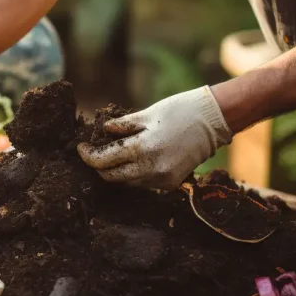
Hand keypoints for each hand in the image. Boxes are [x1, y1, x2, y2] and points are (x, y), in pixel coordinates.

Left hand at [77, 86, 231, 189]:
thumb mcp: (146, 114)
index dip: (88, 156)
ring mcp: (161, 180)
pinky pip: (142, 184)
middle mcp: (151, 170)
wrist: (214, 121)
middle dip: (99, 167)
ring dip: (117, 171)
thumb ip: (121, 126)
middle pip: (111, 178)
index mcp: (142, 149)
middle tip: (94, 152)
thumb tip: (102, 131)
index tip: (81, 148)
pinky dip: (134, 174)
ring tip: (114, 154)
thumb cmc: (180, 111)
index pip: (103, 161)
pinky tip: (135, 160)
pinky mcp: (169, 185)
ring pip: (126, 183)